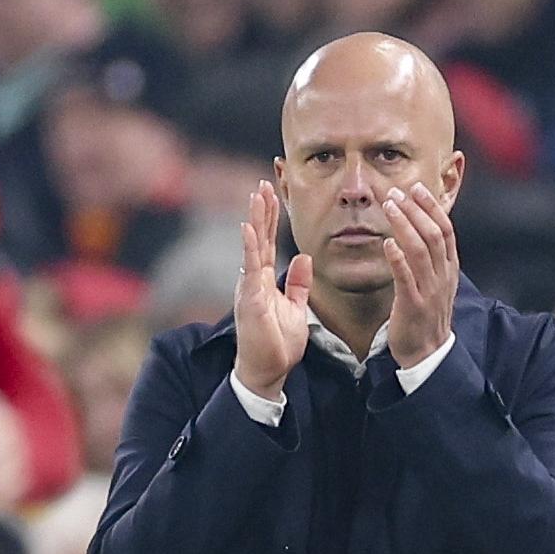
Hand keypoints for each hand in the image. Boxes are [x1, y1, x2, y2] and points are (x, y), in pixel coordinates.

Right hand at [233, 181, 311, 401]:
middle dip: (262, 210)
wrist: (267, 371)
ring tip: (257, 196)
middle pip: (259, 238)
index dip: (271, 218)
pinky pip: (250, 268)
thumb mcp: (294, 307)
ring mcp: (249, 287)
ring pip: (252, 246)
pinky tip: (249, 228)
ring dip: (255, 220)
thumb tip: (305, 258)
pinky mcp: (249, 299)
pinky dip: (249, 247)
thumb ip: (298, 283)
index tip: (273, 194)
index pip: (268, 242)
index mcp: (263, 279)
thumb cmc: (277, 343)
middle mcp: (253, 279)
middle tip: (265, 183)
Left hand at [380, 183, 456, 369]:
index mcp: (449, 268)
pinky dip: (398, 259)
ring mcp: (429, 290)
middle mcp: (443, 276)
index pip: (445, 230)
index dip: (432, 207)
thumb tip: (421, 228)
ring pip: (421, 251)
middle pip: (433, 235)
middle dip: (416, 210)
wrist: (427, 353)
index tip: (417, 188)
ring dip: (404, 226)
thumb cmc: (426, 314)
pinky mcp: (413, 305)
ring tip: (389, 207)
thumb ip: (431, 257)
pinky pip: (406, 278)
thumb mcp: (436, 282)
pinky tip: (386, 243)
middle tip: (397, 191)